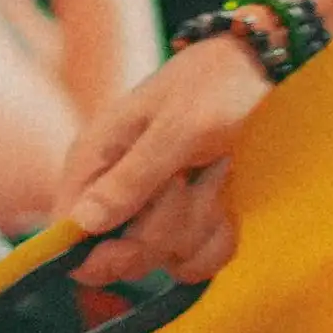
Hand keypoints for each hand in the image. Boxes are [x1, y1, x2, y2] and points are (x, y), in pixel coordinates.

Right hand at [42, 23, 275, 270]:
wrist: (265, 72)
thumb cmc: (216, 86)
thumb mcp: (178, 127)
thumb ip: (132, 176)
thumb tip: (82, 222)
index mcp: (95, 161)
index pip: (67, 233)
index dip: (96, 252)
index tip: (135, 237)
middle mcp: (117, 191)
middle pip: (121, 255)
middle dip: (166, 225)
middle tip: (191, 175)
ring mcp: (154, 210)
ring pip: (166, 257)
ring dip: (201, 221)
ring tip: (215, 169)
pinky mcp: (190, 222)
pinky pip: (198, 261)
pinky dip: (219, 237)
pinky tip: (229, 201)